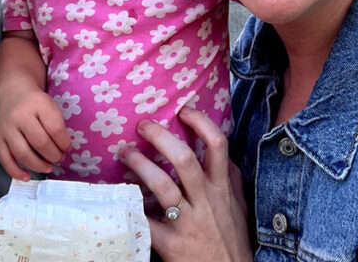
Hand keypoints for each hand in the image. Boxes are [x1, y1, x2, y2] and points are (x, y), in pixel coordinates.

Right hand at [0, 87, 69, 179]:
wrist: (12, 93)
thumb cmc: (35, 103)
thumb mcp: (50, 105)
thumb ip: (56, 125)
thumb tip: (64, 150)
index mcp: (38, 104)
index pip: (55, 129)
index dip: (64, 143)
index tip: (67, 149)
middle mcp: (20, 116)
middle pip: (39, 142)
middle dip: (53, 155)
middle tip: (60, 159)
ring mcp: (7, 128)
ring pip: (22, 153)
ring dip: (38, 165)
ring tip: (48, 167)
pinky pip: (5, 159)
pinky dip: (16, 171)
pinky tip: (27, 177)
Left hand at [122, 106, 252, 261]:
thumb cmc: (232, 243)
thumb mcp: (239, 209)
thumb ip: (231, 181)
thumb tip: (224, 155)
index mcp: (221, 189)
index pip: (217, 146)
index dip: (201, 123)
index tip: (184, 110)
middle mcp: (205, 201)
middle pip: (184, 159)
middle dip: (161, 137)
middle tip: (142, 125)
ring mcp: (187, 223)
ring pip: (162, 185)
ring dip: (140, 165)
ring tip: (124, 153)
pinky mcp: (171, 245)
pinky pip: (146, 222)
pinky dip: (131, 208)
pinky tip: (118, 195)